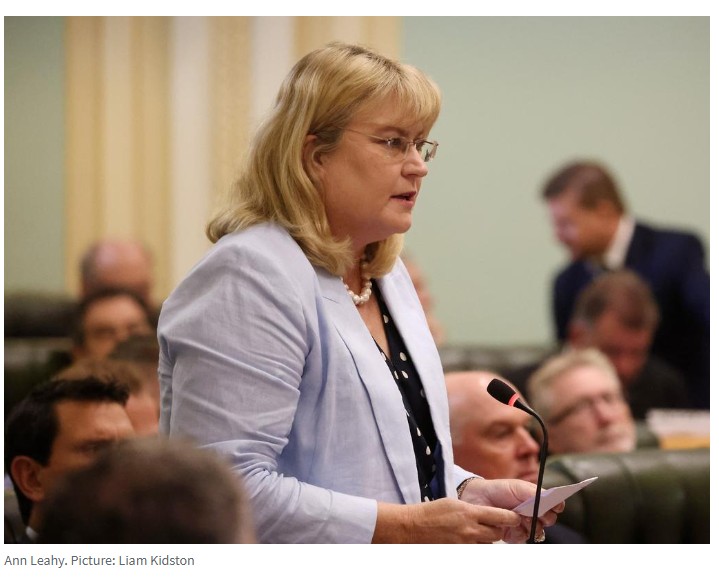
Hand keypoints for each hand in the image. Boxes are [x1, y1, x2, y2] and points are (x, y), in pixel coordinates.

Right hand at [374, 497, 520, 543]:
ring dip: (486, 539)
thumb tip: (488, 514)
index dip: (511, 518)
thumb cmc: (432, 512)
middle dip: (498, 529)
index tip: (516, 517)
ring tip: (475, 532)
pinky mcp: (459, 553)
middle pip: (497, 533)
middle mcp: (469, 530)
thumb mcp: (454, 503)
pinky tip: (467, 540)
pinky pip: (475, 551)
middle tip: (495, 525)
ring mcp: (465, 544)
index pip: (499, 516)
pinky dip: (475, 546)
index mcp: (469, 513)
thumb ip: (473, 510)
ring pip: (487, 544)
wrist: (413, 527)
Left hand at [459, 478, 564, 542]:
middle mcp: (534, 513)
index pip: (555, 505)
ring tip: (520, 516)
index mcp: (537, 499)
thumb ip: (535, 493)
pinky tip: (511, 525)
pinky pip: (524, 538)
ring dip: (532, 524)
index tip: (555, 506)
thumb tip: (553, 499)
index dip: (557, 506)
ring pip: (539, 531)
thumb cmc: (499, 490)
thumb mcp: (518, 487)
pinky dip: (519, 532)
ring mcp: (525, 525)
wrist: (478, 498)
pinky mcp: (515, 535)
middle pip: (550, 520)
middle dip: (545, 516)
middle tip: (535, 511)